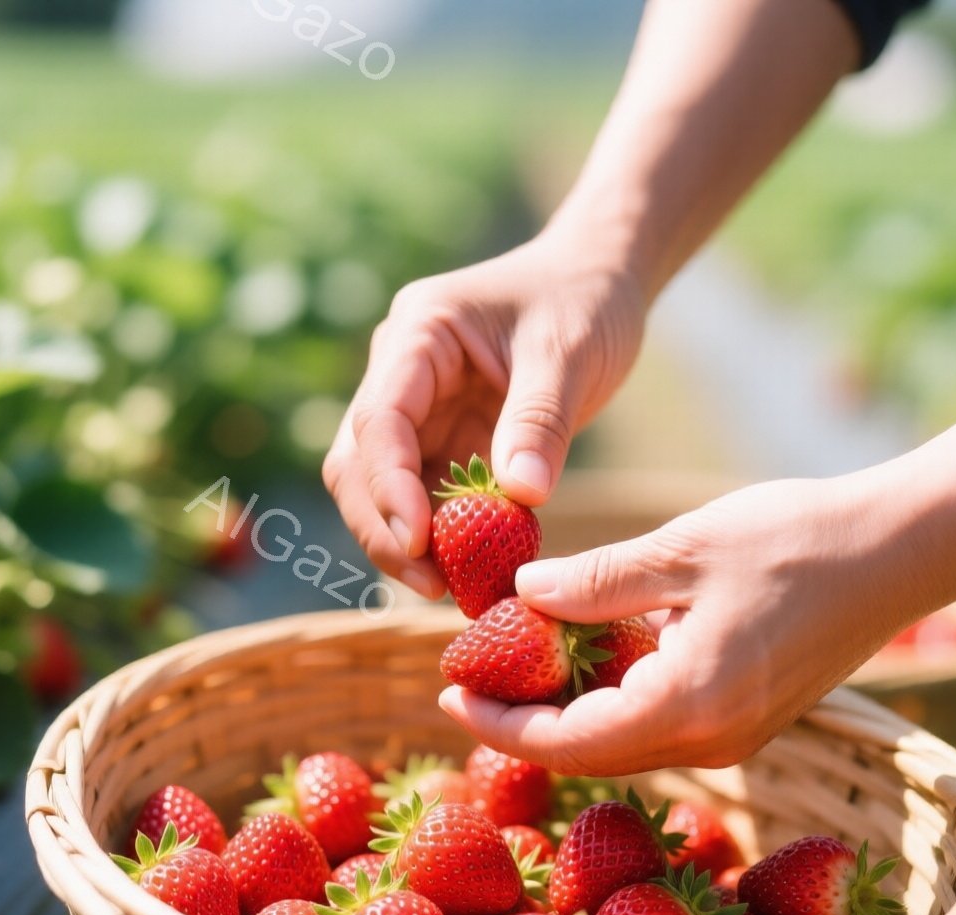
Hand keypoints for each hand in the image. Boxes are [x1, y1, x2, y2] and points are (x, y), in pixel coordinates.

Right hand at [322, 233, 645, 595]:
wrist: (597, 284)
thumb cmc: (582, 301)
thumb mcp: (568, 355)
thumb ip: (539, 423)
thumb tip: (521, 498)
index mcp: (418, 335)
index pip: (379, 419)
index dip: (388, 485)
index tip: (418, 541)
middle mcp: (399, 374)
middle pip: (359, 463)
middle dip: (385, 528)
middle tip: (432, 585)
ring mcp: (415, 412)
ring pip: (380, 490)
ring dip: (408, 543)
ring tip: (454, 590)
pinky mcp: (439, 443)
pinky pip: (424, 501)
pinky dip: (442, 539)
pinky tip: (473, 571)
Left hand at [439, 474, 945, 775]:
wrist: (900, 550)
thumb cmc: (795, 539)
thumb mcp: (678, 549)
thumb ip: (594, 582)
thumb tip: (518, 596)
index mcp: (688, 704)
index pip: (567, 742)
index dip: (499, 725)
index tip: (445, 694)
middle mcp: (711, 741)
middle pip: (590, 756)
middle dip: (521, 727)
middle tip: (462, 683)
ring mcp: (735, 738)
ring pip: (624, 746)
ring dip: (564, 717)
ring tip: (507, 669)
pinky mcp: (749, 721)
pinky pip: (660, 729)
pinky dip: (610, 704)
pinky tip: (581, 660)